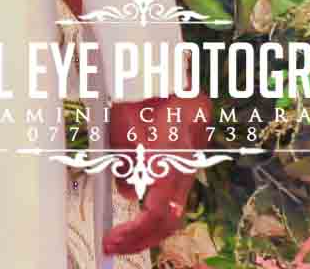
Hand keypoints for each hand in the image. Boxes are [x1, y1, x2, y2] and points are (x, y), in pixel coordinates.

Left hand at [99, 93, 212, 255]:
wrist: (158, 65)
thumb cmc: (135, 94)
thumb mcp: (118, 136)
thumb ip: (123, 171)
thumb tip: (129, 195)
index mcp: (169, 161)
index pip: (157, 213)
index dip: (135, 234)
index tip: (112, 240)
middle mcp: (188, 162)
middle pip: (172, 215)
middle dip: (144, 234)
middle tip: (117, 243)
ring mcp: (195, 154)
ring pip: (179, 200)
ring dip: (152, 219)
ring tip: (126, 229)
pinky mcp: (196, 144)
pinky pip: (181, 179)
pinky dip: (161, 195)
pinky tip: (142, 199)